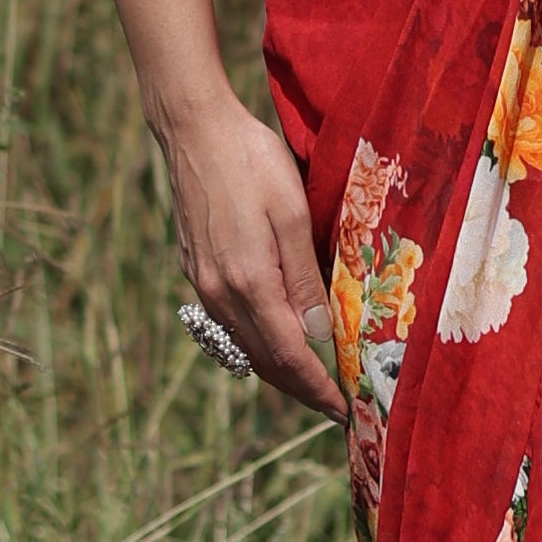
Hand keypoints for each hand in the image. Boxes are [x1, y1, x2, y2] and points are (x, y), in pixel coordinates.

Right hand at [158, 90, 346, 417]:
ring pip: (246, 346)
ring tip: (316, 379)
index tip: (347, 410)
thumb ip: (303, 277)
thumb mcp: (290, 213)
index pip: (289, 357)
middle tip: (339, 405)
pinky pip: (232, 324)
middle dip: (304, 390)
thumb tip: (319, 333)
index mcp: (248, 283)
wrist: (194, 130)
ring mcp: (203, 284)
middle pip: (266, 362)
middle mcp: (220, 294)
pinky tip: (281, 336)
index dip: (319, 389)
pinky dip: (261, 343)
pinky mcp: (195, 271)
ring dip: (282, 370)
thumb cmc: (251, 161)